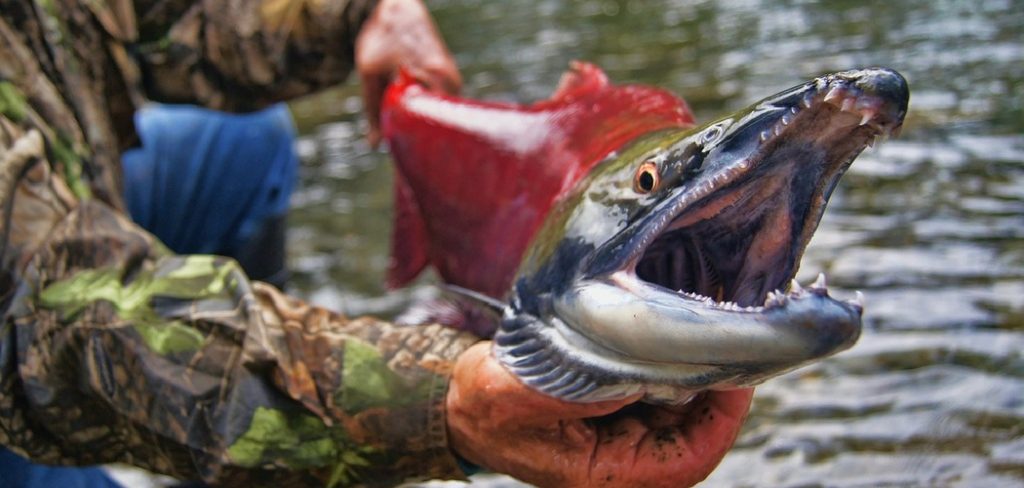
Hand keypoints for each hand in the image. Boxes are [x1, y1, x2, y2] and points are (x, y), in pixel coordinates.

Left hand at [355, 0, 461, 146]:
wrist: (396, 6)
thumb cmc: (382, 36)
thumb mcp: (369, 74)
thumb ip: (373, 111)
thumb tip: (374, 145)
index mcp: (433, 78)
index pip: (432, 124)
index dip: (419, 144)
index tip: (410, 160)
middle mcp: (449, 79)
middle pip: (440, 122)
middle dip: (423, 139)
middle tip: (407, 154)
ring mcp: (452, 78)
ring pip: (440, 113)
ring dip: (424, 125)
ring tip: (409, 138)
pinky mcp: (449, 77)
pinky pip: (440, 103)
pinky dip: (427, 112)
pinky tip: (414, 119)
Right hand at [446, 342, 753, 487]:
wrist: (465, 404)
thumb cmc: (485, 407)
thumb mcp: (515, 394)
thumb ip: (574, 388)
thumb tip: (638, 371)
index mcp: (605, 475)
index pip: (689, 457)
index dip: (723, 416)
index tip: (736, 370)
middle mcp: (625, 464)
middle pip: (699, 433)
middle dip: (719, 386)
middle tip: (729, 331)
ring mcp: (628, 440)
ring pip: (688, 412)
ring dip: (700, 372)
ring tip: (705, 322)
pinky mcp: (625, 416)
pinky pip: (668, 396)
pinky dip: (677, 367)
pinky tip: (676, 332)